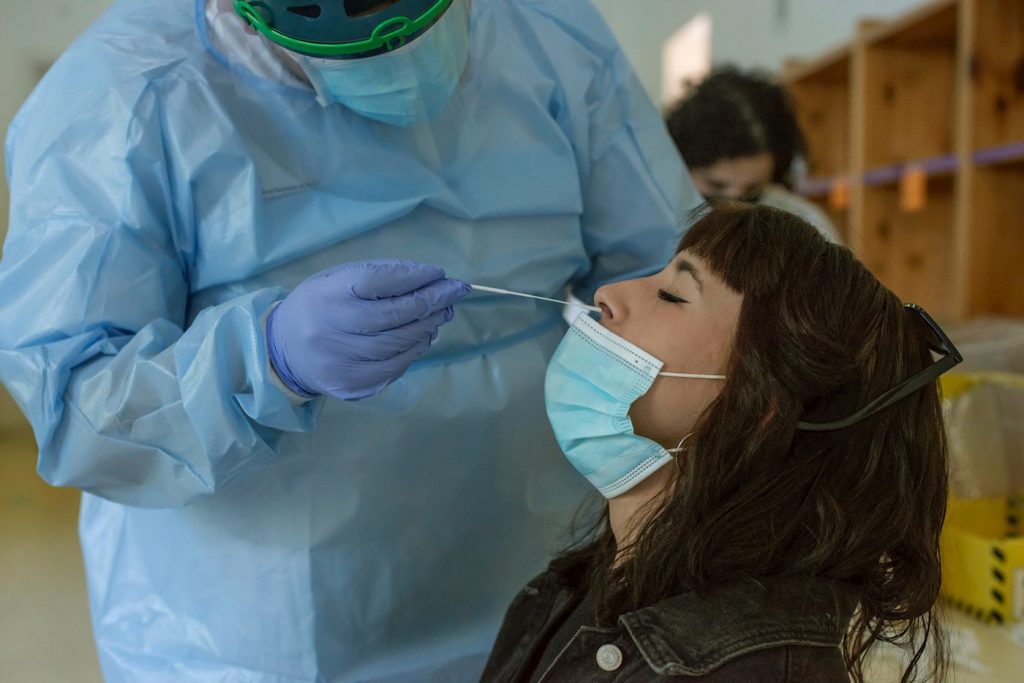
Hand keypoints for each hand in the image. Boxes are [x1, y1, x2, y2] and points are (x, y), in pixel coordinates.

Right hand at [267, 259, 469, 399]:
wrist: (285, 350)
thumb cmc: (322, 306)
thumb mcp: (339, 279)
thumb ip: (382, 277)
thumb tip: (432, 280)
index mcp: (327, 293)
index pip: (379, 281)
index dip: (414, 277)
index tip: (440, 274)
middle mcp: (331, 327)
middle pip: (395, 315)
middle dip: (432, 302)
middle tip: (454, 293)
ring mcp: (341, 360)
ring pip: (399, 343)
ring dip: (428, 326)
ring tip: (441, 313)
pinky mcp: (351, 384)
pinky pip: (395, 367)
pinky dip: (415, 350)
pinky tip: (423, 337)